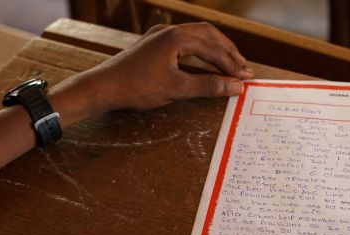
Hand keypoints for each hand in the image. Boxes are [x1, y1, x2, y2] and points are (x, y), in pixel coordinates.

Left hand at [63, 22, 253, 112]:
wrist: (103, 87)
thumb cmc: (137, 88)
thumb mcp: (176, 89)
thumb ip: (208, 86)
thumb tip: (235, 86)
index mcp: (177, 37)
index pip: (214, 50)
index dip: (232, 65)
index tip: (247, 78)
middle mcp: (169, 31)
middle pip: (209, 35)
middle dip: (228, 52)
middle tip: (244, 68)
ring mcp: (160, 36)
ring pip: (196, 37)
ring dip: (214, 50)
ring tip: (229, 65)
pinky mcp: (153, 45)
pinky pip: (183, 42)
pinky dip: (199, 51)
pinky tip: (203, 61)